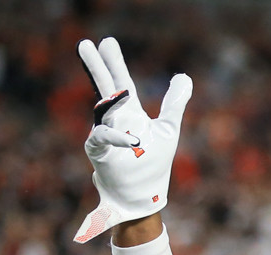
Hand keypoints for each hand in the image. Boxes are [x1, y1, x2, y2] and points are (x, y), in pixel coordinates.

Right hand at [74, 37, 191, 243]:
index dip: (114, 63)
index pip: (120, 83)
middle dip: (96, 67)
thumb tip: (184, 76)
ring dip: (108, 98)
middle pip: (104, 90)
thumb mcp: (169, 129)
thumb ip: (174, 103)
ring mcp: (104, 136)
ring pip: (102, 112)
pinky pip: (103, 139)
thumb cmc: (154, 164)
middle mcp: (114, 121)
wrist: (145, 197)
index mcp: (130, 114)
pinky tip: (133, 139)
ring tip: (119, 86)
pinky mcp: (100, 154)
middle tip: (86, 44)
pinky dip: (117, 137)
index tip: (106, 42)